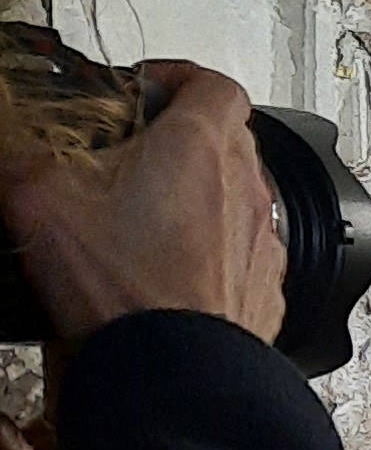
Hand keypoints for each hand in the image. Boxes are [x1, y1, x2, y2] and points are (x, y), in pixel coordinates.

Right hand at [0, 62, 286, 347]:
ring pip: (235, 198)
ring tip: (144, 219)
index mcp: (201, 145)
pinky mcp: (265, 290)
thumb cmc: (126, 290)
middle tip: (132, 156)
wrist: (175, 372)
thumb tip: (3, 132)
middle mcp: (245, 187)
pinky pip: (242, 254)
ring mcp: (262, 240)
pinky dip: (212, 252)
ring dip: (197, 198)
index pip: (211, 82)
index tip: (143, 91)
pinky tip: (168, 271)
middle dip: (179, 140)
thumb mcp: (40, 200)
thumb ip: (19, 152)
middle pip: (225, 139)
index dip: (176, 77)